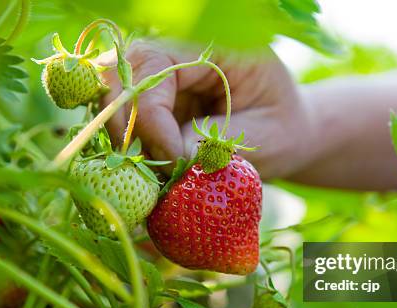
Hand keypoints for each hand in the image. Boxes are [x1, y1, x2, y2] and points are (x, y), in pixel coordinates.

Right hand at [99, 40, 313, 177]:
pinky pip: (122, 119)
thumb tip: (173, 155)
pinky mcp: (154, 104)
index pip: (155, 66)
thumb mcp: (264, 135)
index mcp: (213, 46)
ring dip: (124, 139)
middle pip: (120, 75)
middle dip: (127, 126)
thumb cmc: (282, 129)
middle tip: (152, 169)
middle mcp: (178, 54)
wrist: (283, 134)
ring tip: (154, 172)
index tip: (173, 159)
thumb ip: (218, 141)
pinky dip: (130, 148)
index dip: (152, 116)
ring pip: (112, 97)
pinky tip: (152, 171)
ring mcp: (162, 79)